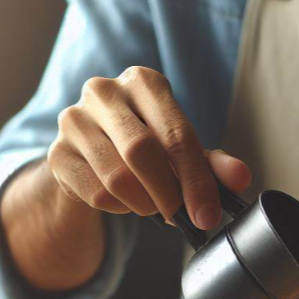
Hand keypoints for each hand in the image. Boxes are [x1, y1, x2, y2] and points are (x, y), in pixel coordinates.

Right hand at [48, 66, 250, 227]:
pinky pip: (96, 194)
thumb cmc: (150, 148)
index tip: (208, 214)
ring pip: (117, 179)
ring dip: (144, 204)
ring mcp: (74, 119)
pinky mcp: (57, 153)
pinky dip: (120, 208)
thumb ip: (215, 164)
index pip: (177, 134)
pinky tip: (126, 200)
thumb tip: (241, 178)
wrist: (93, 158)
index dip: (196, 180)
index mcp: (144, 82)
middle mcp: (104, 91)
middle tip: (181, 217)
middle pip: (142, 153)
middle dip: (169, 195)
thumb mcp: (186, 152)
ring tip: (153, 204)